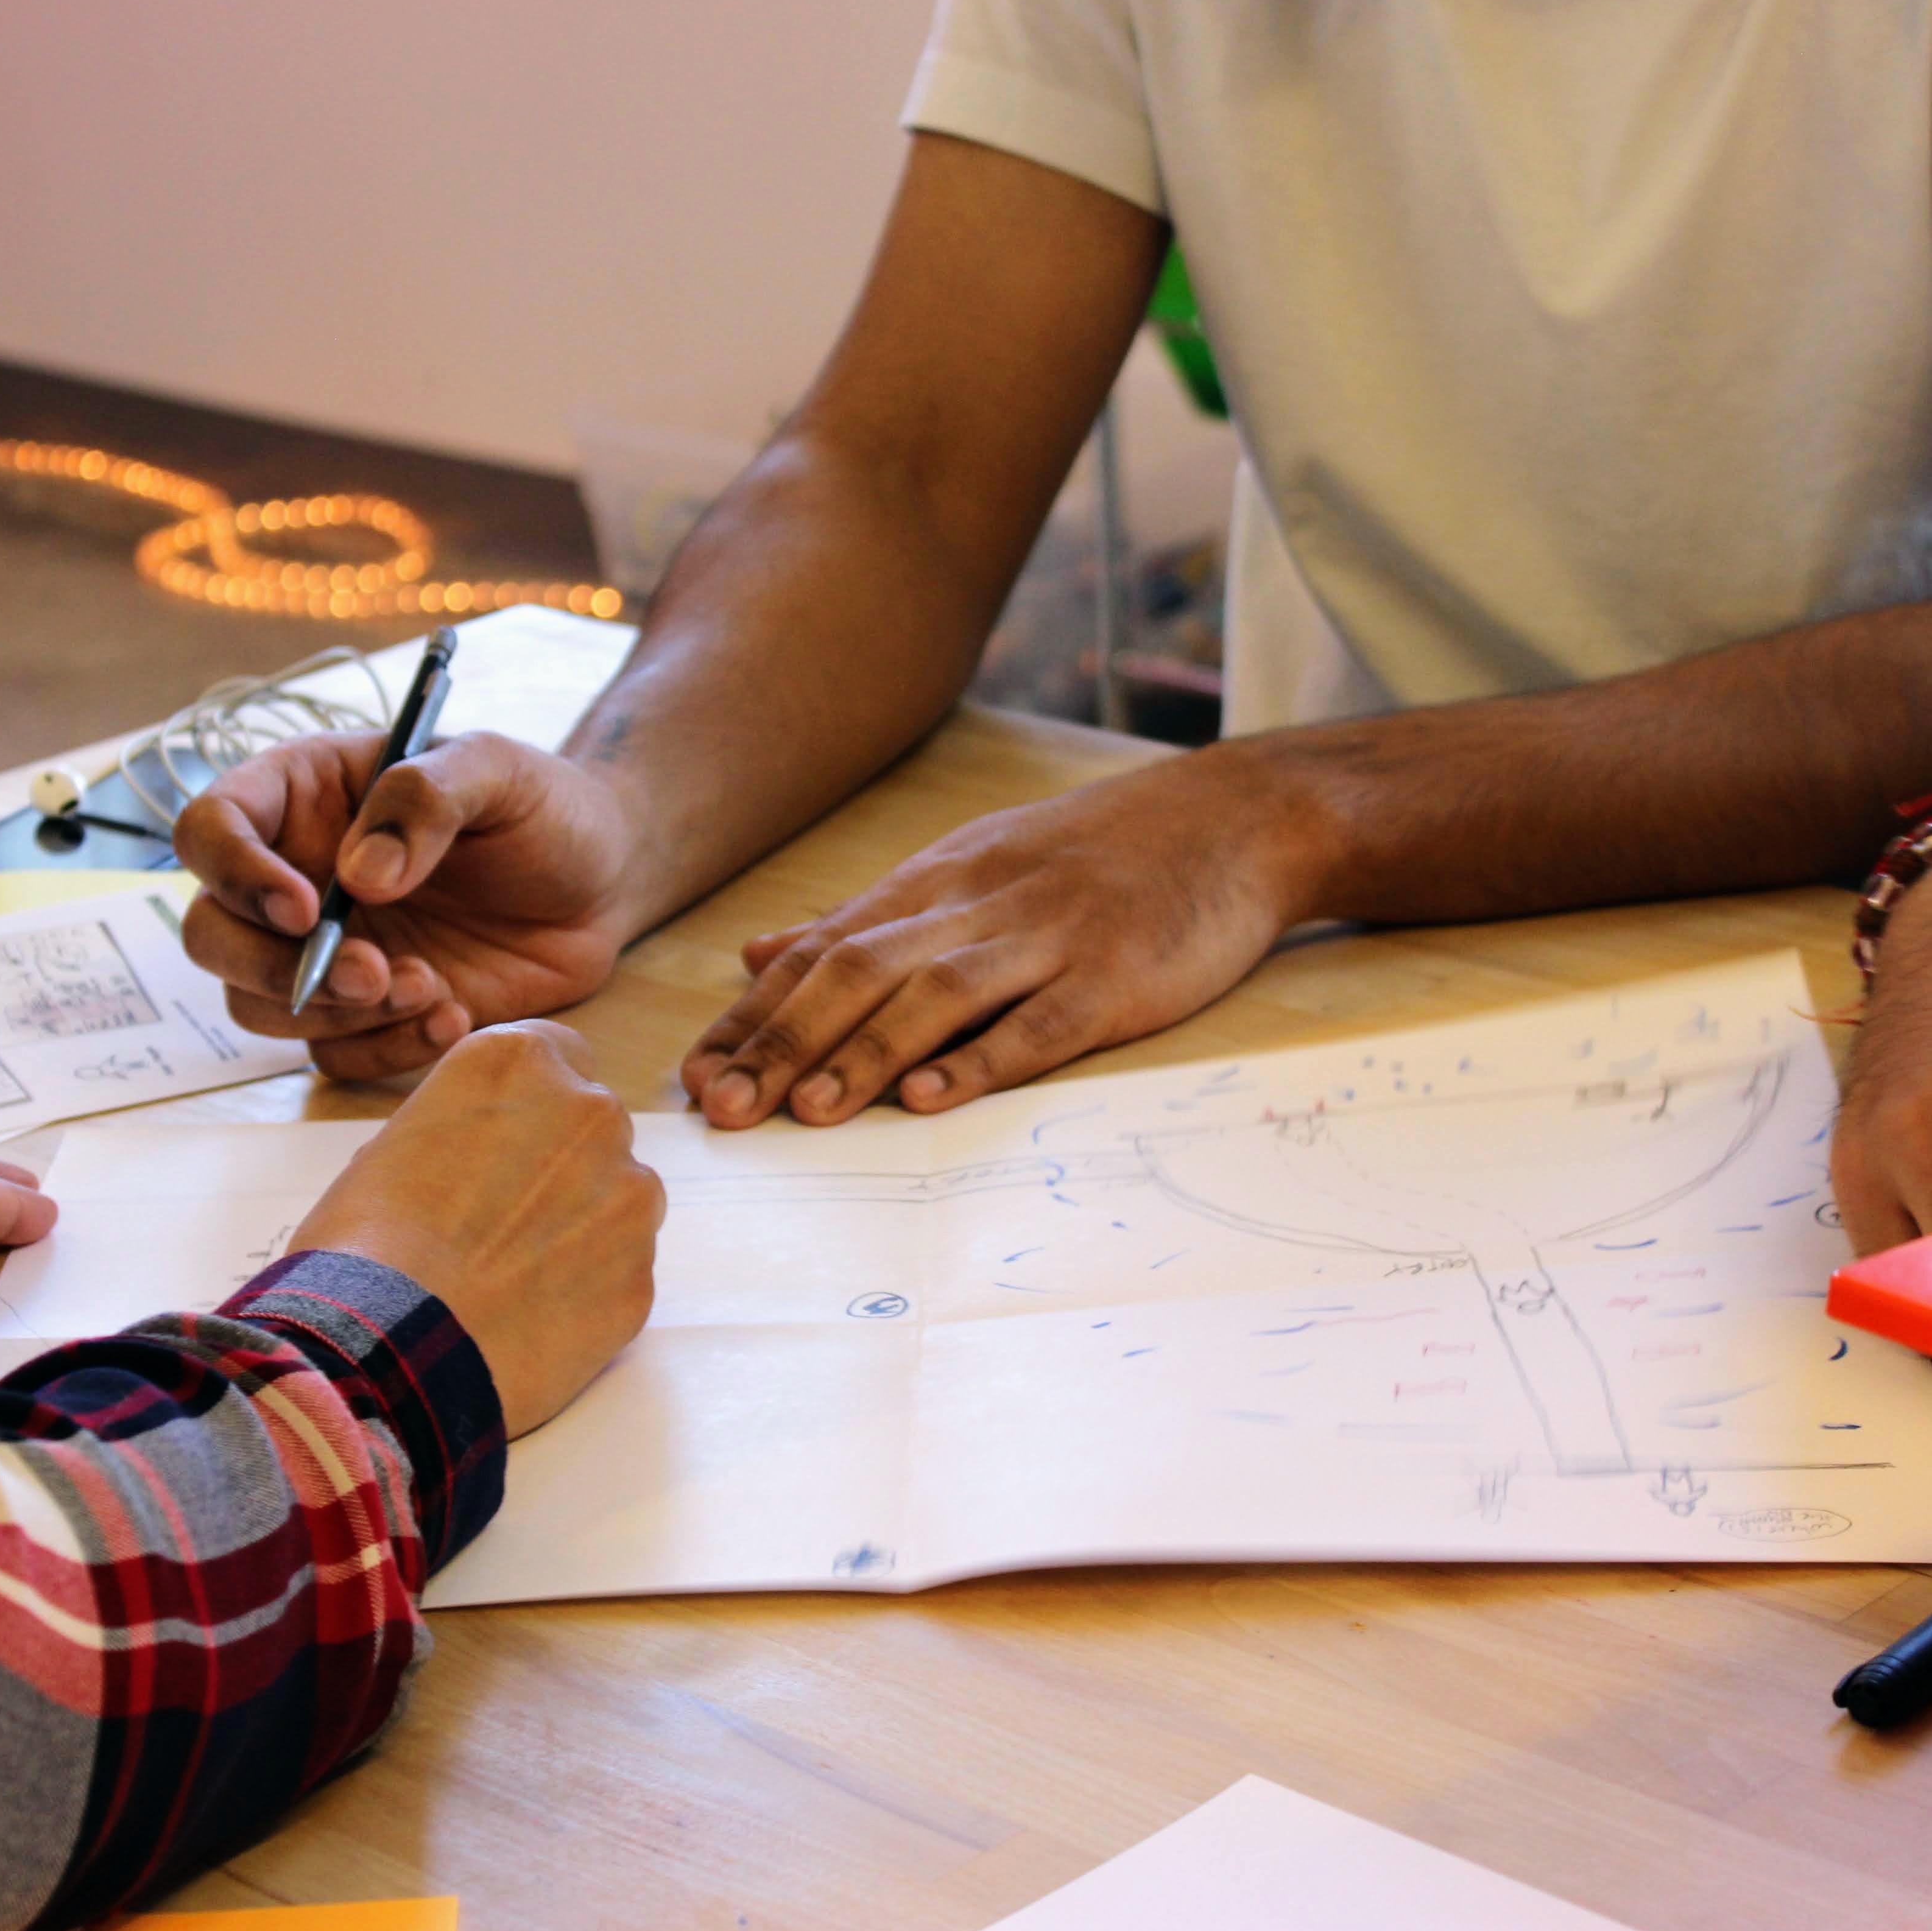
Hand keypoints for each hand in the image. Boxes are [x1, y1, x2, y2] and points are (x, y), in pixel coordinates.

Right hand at [176, 731, 642, 1081]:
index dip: (235, 872)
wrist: (601, 882)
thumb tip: (358, 875)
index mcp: (302, 798)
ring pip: (261, 1006)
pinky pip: (334, 1054)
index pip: (210, 828)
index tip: (305, 906)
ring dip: (336, 1014)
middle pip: (213, 936)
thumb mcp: (496, 770)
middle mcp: (293, 877)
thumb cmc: (541, 807)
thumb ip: (425, 799)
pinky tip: (456, 1015)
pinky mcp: (367, 1014)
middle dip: (277, 968)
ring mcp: (324, 952)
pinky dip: (386, 1049)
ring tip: (433, 987)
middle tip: (371, 972)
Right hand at [287, 1020, 660, 1434]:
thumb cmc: (364, 1247)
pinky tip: (530, 1317)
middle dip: (557, 1164)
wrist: (388, 1350)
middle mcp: (590, 1110)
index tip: (501, 1143)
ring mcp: (628, 1194)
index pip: (555, 1055)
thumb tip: (483, 1152)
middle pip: (590, 1127)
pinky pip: (621, 1271)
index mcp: (520, 1060)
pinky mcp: (641, 1274)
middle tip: (497, 1220)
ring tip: (509, 1275)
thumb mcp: (393, 1146)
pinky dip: (587, 1290)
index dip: (527, 1104)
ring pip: (617, 1197)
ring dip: (580, 1224)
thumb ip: (464, 1126)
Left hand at [682, 746, 1311, 1127]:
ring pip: (936, 994)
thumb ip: (866, 919)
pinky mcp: (1116, 977)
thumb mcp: (970, 868)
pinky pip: (1039, 1021)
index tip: (694, 1075)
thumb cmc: (1097, 856)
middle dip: (783, 1043)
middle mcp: (979, 904)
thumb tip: (756, 954)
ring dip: (865, 1055)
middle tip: (720, 1110)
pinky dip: (981, 1059)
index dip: (755, 1015)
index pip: (823, 950)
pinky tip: (931, 1098)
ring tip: (805, 1113)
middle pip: (860, 971)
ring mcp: (1049, 938)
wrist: (1237, 818)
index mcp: (938, 882)